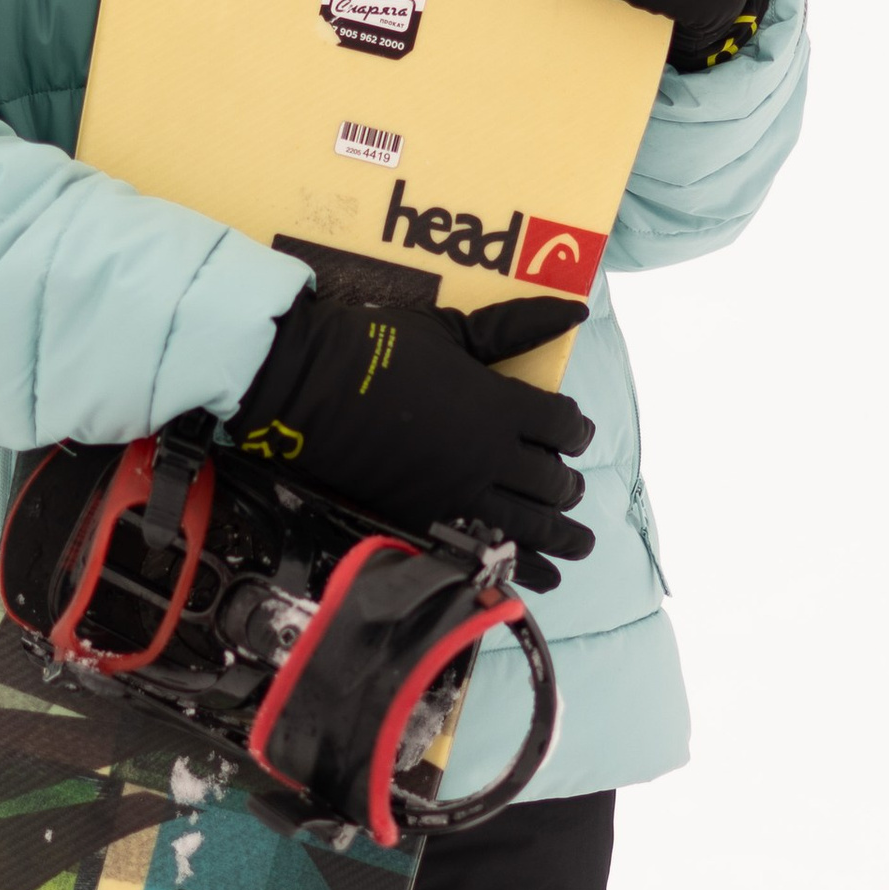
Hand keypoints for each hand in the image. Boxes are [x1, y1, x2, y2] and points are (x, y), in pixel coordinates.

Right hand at [229, 289, 595, 587]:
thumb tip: (575, 311)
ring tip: (579, 545)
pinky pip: (486, 555)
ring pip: (531, 527)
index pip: (563, 425)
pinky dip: (519, 570)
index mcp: (498, 404)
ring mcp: (458, 494)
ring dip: (562, 537)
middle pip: (553, 482)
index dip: (576, 430)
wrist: (310, 389)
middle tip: (570, 487)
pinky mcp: (427, 521)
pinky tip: (539, 578)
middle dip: (569, 486)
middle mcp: (488, 455)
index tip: (574, 433)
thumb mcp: (449, 328)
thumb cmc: (378, 347)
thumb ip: (513, 326)